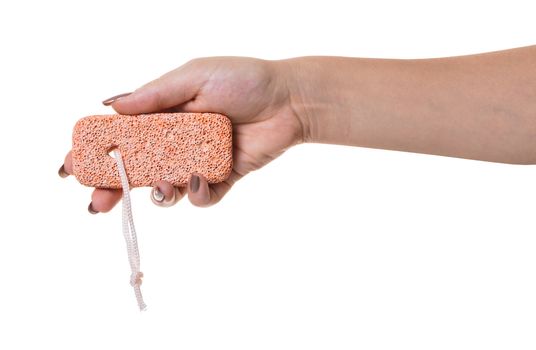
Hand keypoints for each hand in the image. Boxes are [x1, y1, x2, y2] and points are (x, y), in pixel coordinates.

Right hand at [59, 57, 303, 211]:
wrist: (289, 99)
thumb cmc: (243, 79)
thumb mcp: (193, 77)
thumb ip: (154, 95)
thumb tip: (111, 106)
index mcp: (164, 114)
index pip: (121, 136)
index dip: (95, 152)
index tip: (71, 166)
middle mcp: (177, 140)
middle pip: (136, 169)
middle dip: (113, 187)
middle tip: (97, 202)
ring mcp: (197, 160)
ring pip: (165, 187)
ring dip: (156, 193)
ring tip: (160, 187)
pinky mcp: (221, 177)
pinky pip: (201, 196)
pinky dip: (196, 194)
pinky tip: (198, 180)